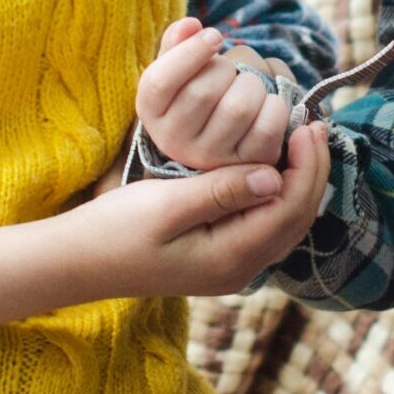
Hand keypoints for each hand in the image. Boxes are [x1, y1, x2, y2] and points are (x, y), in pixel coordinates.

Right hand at [0, 121, 329, 329]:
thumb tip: (273, 176)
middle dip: (312, 172)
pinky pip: (264, 225)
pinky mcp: (218, 258)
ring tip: (302, 140)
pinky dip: (278, 194)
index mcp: (230, 257)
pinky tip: (273, 166)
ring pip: (284, 224)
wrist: (77, 262)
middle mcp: (239, 269)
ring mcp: (230, 267)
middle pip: (296, 219)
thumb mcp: (165, 205)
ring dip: (299, 182)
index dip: (306, 167)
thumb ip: (220, 192)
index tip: (308, 125)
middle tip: (315, 125)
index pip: (289, 209)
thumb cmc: (115, 230)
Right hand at [135, 16, 293, 170]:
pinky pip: (266, 128)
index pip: (159, 82)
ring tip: (249, 87)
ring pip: (238, 109)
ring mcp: (210, 160)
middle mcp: (174, 142)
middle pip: (202, 93)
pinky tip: (267, 103)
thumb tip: (191, 25)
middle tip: (231, 70)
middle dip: (226, 69)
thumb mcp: (178, 70)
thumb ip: (178, 44)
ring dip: (252, 85)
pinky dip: (274, 106)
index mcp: (152, 112)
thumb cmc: (198, 93)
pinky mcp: (246, 165)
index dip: (190, 52)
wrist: (221, 138)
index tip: (215, 36)